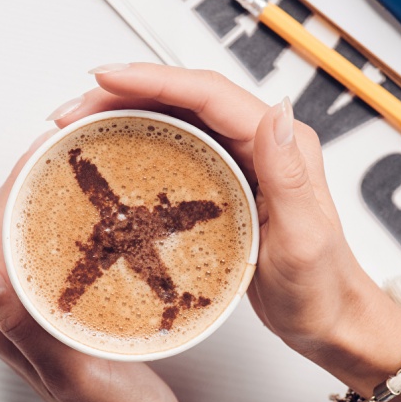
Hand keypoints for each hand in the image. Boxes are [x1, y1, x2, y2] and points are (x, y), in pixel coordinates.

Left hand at [0, 133, 186, 401]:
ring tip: (80, 162)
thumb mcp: (72, 373)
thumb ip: (25, 325)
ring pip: (32, 237)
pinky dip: (71, 221)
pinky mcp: (66, 313)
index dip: (14, 185)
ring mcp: (40, 312)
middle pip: (8, 228)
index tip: (45, 147)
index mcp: (6, 323)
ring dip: (48, 196)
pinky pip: (58, 253)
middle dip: (28, 180)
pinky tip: (100, 208)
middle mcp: (15, 313)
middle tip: (66, 143)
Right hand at [52, 63, 400, 392]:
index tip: (104, 79)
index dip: (152, 79)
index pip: (207, 94)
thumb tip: (277, 111)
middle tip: (71, 112)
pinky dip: (134, 143)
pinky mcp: (221, 185)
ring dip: (122, 114)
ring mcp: (238, 162)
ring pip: (172, 119)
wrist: (329, 322)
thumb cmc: (320, 288)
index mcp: (280, 143)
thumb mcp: (305, 237)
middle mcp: (260, 142)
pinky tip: (106, 153)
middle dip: (122, 93)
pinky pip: (172, 149)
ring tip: (76, 126)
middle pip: (182, 96)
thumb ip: (289, 176)